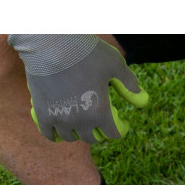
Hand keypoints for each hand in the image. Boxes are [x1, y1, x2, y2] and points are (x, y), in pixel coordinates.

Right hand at [7, 34, 148, 142]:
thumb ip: (128, 82)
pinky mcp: (43, 115)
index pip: (113, 134)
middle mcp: (80, 121)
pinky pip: (50, 134)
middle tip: (100, 123)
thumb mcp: (114, 64)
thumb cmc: (86, 52)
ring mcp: (60, 120)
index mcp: (99, 112)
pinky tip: (59, 131)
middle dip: (98, 132)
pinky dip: (56, 135)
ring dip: (78, 133)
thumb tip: (141, 96)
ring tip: (80, 124)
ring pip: (71, 137)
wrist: (52, 45)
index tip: (122, 123)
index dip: (120, 130)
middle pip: (91, 139)